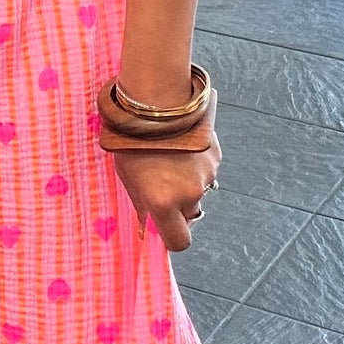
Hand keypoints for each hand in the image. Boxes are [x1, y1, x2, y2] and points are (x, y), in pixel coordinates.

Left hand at [108, 116, 220, 253]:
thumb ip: (141, 205)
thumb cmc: (133, 141)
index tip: (165, 229)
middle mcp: (189, 193)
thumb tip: (145, 230)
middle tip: (163, 185)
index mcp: (164, 203)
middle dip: (180, 207)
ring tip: (171, 159)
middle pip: (190, 215)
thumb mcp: (128, 177)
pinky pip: (207, 171)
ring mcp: (206, 175)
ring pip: (200, 191)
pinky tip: (182, 147)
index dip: (172, 238)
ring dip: (188, 183)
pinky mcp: (216, 156)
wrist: (155, 101)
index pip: (179, 241)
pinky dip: (196, 165)